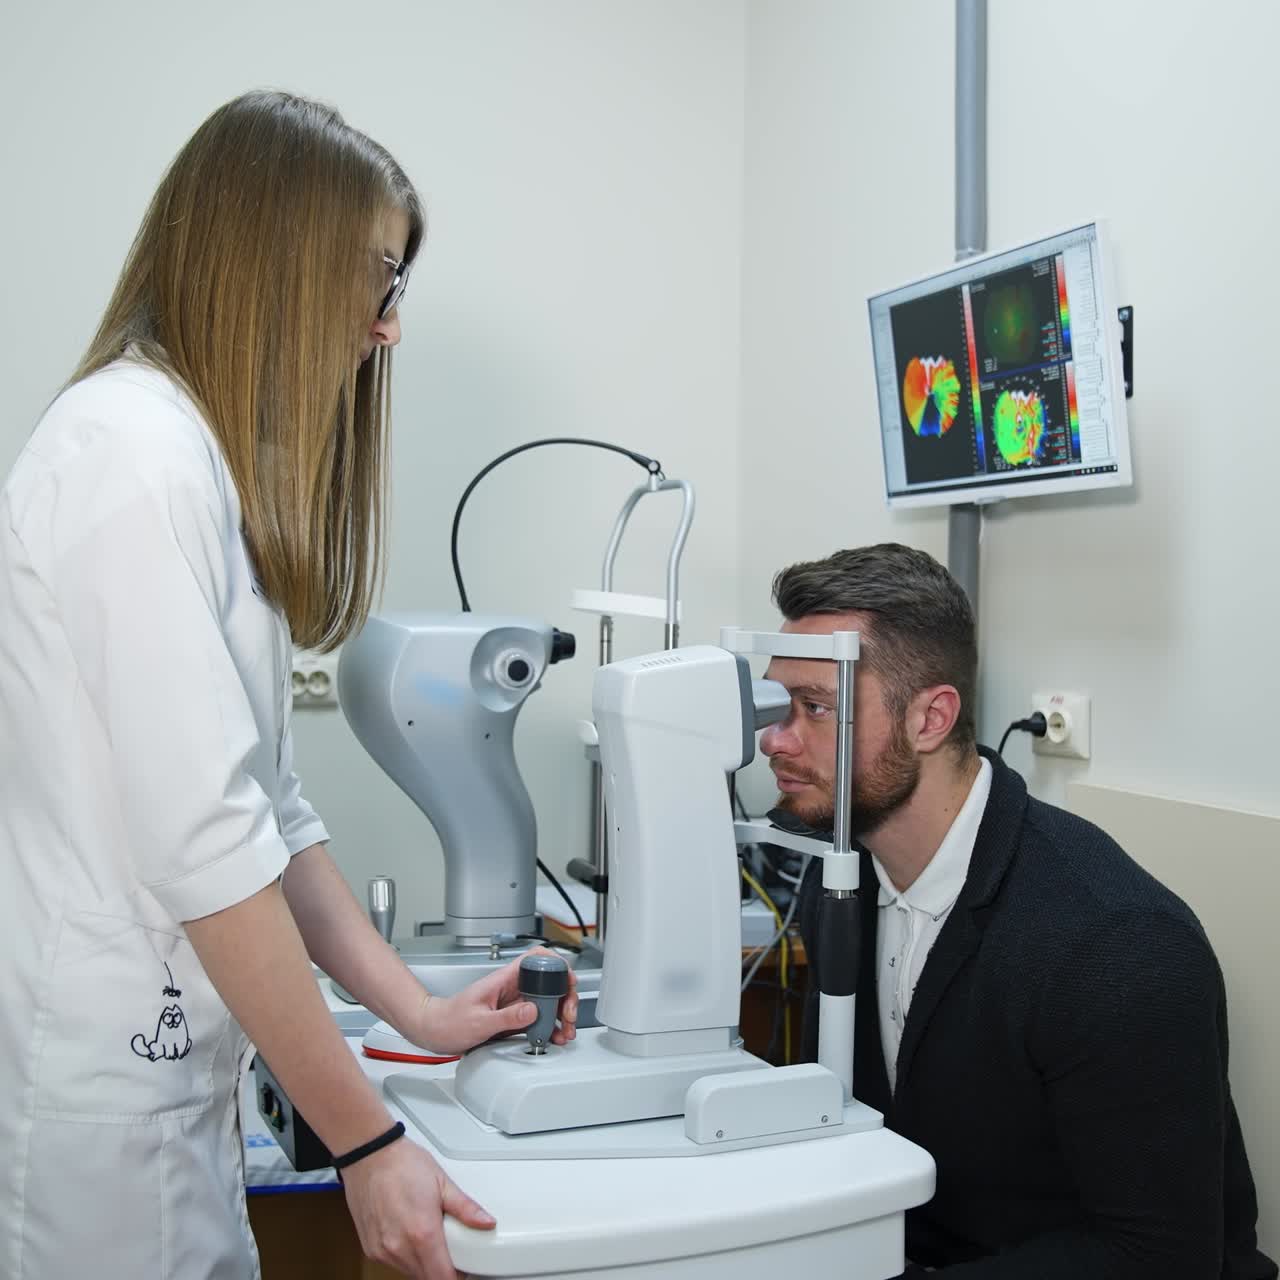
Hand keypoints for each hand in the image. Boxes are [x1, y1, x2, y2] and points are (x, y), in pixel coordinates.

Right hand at [341, 1133, 492, 1278]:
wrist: (370, 1154)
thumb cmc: (403, 1164)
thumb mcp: (442, 1182)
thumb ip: (466, 1208)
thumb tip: (486, 1222)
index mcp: (423, 1233)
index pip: (443, 1278)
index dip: (457, 1277)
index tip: (463, 1269)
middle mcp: (400, 1248)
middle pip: (427, 1277)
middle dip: (441, 1268)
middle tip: (449, 1246)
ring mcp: (383, 1251)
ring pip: (410, 1272)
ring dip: (423, 1263)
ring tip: (427, 1234)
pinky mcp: (371, 1249)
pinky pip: (393, 1263)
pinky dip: (405, 1256)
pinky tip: (408, 1233)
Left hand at [412, 949, 578, 1055]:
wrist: (433, 1031)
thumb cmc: (448, 1021)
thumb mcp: (478, 1022)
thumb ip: (507, 1017)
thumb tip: (532, 1010)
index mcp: (503, 979)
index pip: (536, 958)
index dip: (556, 965)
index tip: (566, 983)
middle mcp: (511, 987)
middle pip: (548, 981)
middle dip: (564, 996)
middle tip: (567, 1015)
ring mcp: (513, 1002)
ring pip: (546, 1001)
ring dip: (560, 1014)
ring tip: (564, 1030)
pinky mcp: (513, 1017)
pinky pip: (537, 1018)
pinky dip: (549, 1026)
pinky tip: (552, 1036)